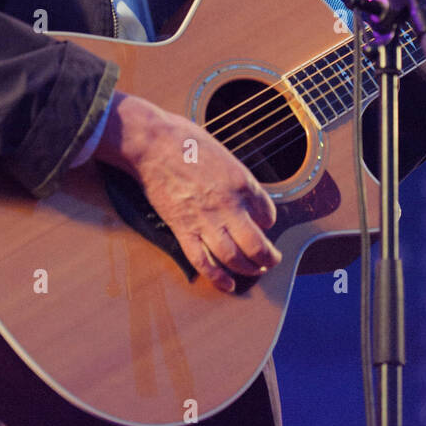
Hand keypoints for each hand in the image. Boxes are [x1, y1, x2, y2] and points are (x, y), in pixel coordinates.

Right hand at [96, 92, 281, 292]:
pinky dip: (218, 278)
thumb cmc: (186, 140)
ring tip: (255, 272)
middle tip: (271, 261)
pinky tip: (228, 285)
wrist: (153, 143)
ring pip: (234, 257)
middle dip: (268, 258)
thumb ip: (237, 177)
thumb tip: (245, 193)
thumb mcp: (224, 153)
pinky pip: (203, 261)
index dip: (269, 222)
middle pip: (257, 244)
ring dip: (248, 270)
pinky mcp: (183, 229)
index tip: (263, 225)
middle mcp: (229, 205)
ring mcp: (206, 220)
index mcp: (242, 182)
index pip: (268, 213)